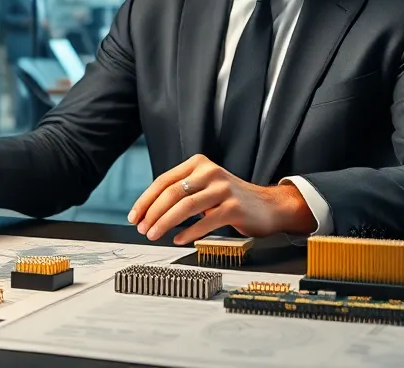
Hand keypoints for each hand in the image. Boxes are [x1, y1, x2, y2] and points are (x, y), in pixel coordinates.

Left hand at [127, 155, 315, 244]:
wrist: (268, 206)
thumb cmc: (231, 199)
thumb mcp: (205, 186)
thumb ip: (182, 192)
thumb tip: (148, 211)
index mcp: (198, 164)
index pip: (164, 181)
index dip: (145, 200)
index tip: (134, 216)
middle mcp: (210, 172)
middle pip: (172, 193)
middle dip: (152, 213)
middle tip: (142, 229)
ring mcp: (223, 189)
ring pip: (185, 206)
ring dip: (165, 223)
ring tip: (155, 235)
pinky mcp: (234, 207)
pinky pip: (205, 222)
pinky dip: (189, 233)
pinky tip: (179, 239)